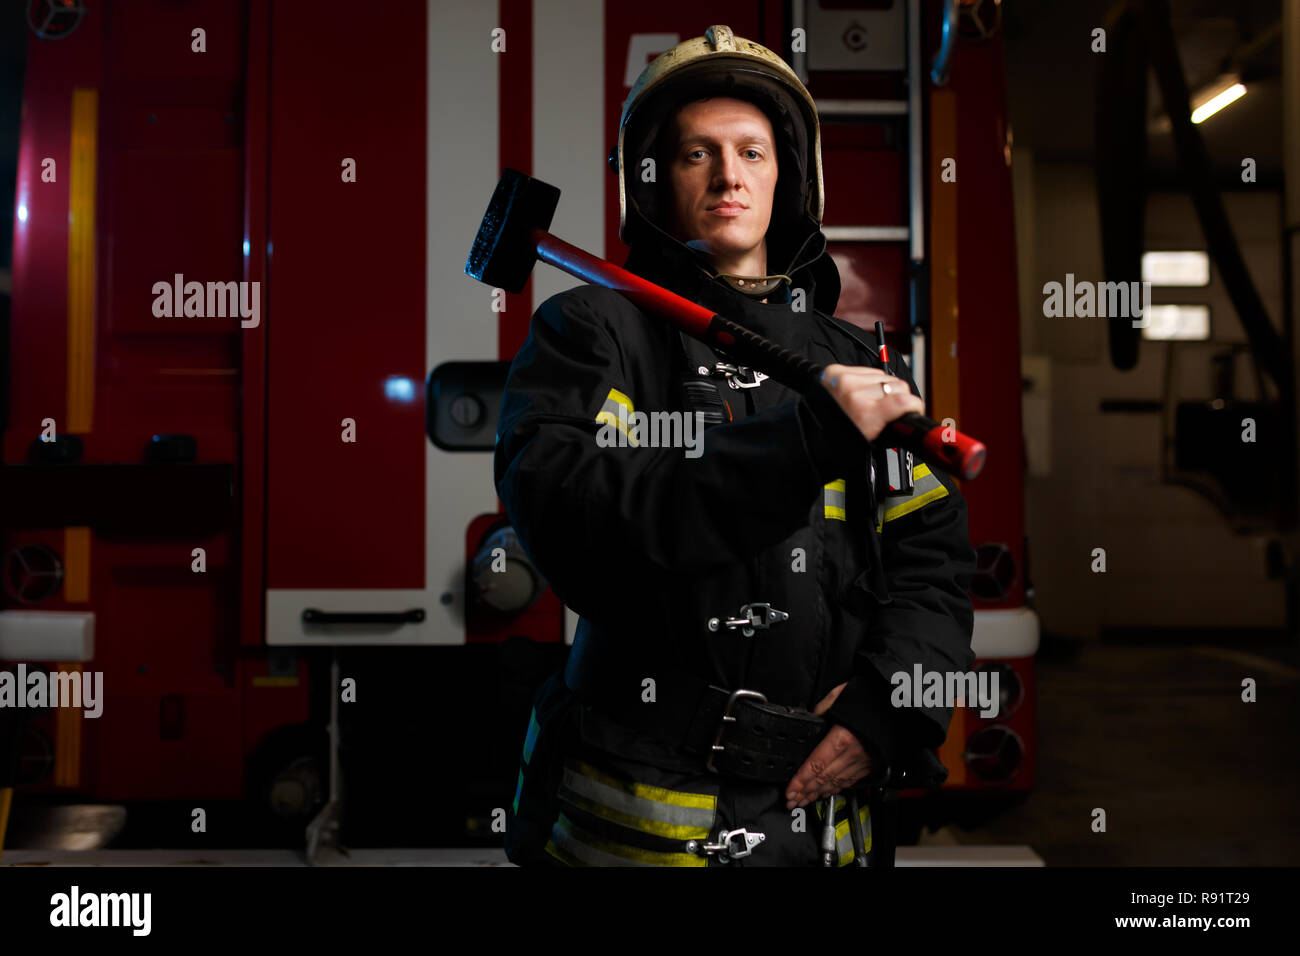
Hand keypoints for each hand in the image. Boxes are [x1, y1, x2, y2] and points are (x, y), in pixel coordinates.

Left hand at [784, 683, 871, 809]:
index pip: (816, 765)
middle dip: (804, 792)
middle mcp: (853, 754)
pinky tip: (825, 793)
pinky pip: (849, 780)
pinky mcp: (870, 764)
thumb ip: (823, 707)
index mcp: (843, 737)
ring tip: (803, 801)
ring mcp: (863, 761)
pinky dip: (835, 789)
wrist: (899, 707)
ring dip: (817, 794)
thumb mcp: (842, 694)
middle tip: (790, 801)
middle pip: (823, 778)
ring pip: (836, 782)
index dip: (800, 780)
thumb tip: (812, 716)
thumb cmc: (873, 700)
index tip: (790, 791)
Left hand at [820, 364, 925, 441]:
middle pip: (897, 385)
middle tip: (889, 409)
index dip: (915, 405)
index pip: (904, 400)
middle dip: (898, 397)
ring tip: (871, 401)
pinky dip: (868, 380)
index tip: (914, 409)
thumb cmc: (837, 439)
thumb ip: (891, 425)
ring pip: (882, 375)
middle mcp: (854, 393)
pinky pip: (866, 370)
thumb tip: (909, 416)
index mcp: (865, 414)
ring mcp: (844, 380)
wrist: (808, 431)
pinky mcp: (835, 371)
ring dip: (882, 387)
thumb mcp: (869, 440)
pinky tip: (861, 392)